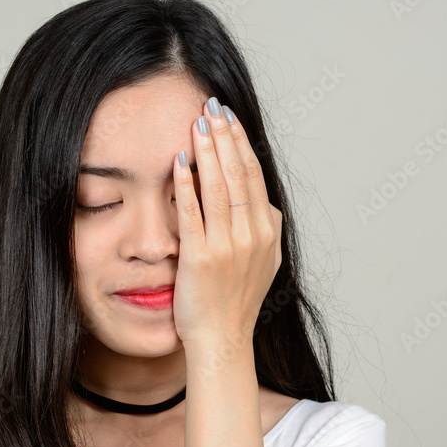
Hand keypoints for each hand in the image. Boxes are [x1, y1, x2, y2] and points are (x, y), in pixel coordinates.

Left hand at [171, 98, 282, 346]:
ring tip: (197, 123)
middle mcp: (252, 234)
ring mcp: (227, 246)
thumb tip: (265, 202)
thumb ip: (265, 229)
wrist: (222, 340)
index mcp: (268, 231)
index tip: (228, 116)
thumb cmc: (235, 301)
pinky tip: (178, 162)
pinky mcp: (200, 258)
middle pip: (238, 173)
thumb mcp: (263, 262)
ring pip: (218, 187)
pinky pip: (192, 213)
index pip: (253, 175)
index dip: (240, 142)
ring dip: (208, 151)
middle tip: (210, 105)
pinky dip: (186, 185)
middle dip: (224, 135)